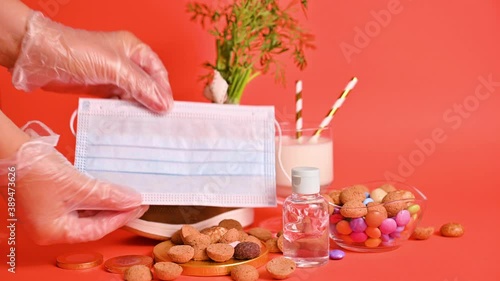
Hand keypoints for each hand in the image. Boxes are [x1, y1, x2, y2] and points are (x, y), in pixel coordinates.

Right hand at [0, 125, 147, 244]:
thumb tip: (131, 200)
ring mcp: (48, 213)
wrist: (8, 149)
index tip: (139, 206)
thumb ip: (106, 195)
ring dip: (106, 202)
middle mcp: (50, 227)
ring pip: (86, 211)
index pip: (97, 230)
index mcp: (53, 232)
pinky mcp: (49, 199)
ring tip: (126, 192)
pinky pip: (77, 201)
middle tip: (137, 199)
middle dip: (115, 210)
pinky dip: (94, 195)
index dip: (121, 218)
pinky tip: (108, 187)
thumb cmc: (33, 169)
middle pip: (92, 223)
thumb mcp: (77, 185)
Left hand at [11, 12, 172, 112]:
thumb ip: (141, 86)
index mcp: (133, 49)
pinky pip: (118, 103)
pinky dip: (123, 112)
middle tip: (158, 119)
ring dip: (138, 109)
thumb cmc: (75, 51)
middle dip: (153, 101)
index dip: (164, 90)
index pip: (157, 72)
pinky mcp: (99, 88)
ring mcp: (112, 76)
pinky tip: (126, 121)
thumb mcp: (116, 68)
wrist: (40, 58)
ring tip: (144, 123)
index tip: (167, 108)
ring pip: (133, 96)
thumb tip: (162, 103)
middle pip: (147, 85)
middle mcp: (124, 62)